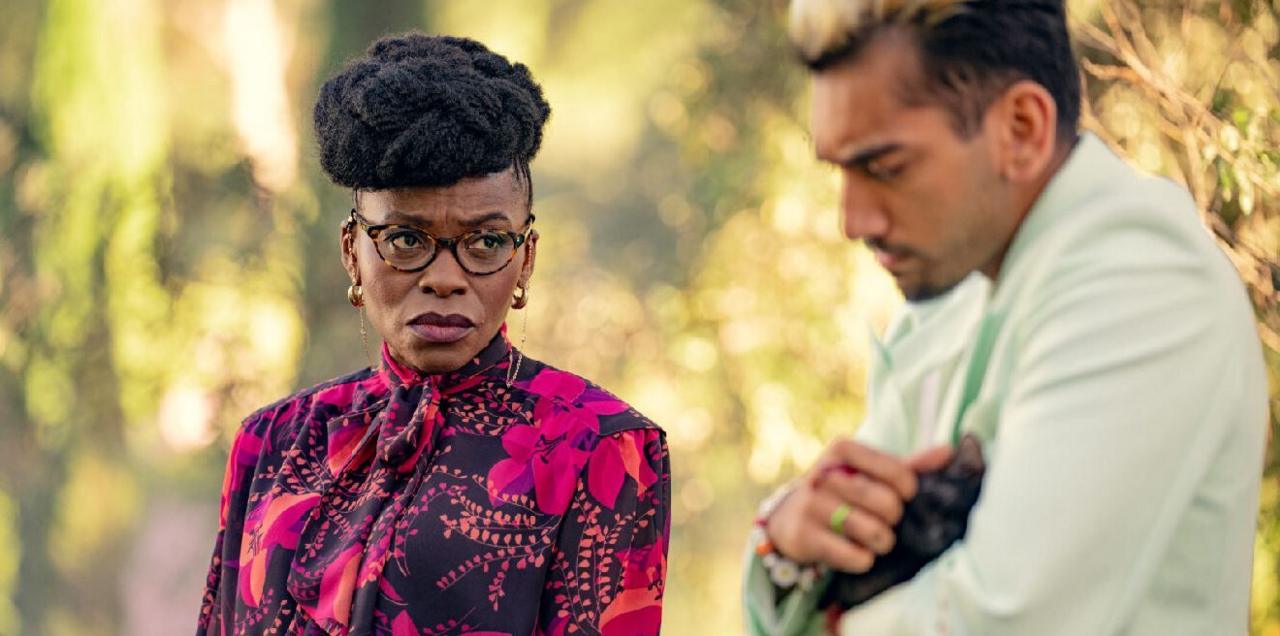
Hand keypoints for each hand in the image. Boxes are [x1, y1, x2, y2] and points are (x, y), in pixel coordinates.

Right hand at [765, 438, 952, 572]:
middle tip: (883, 520)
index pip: (900, 474)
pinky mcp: (804, 536)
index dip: (909, 492)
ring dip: (882, 542)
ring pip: (875, 533)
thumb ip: (908, 465)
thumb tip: (948, 451)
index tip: (902, 496)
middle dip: (894, 519)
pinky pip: (856, 557)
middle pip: (889, 505)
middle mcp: (825, 473)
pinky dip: (863, 560)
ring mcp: (811, 505)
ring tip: (871, 538)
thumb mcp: (868, 472)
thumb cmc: (841, 492)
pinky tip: (853, 551)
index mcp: (843, 449)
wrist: (789, 517)